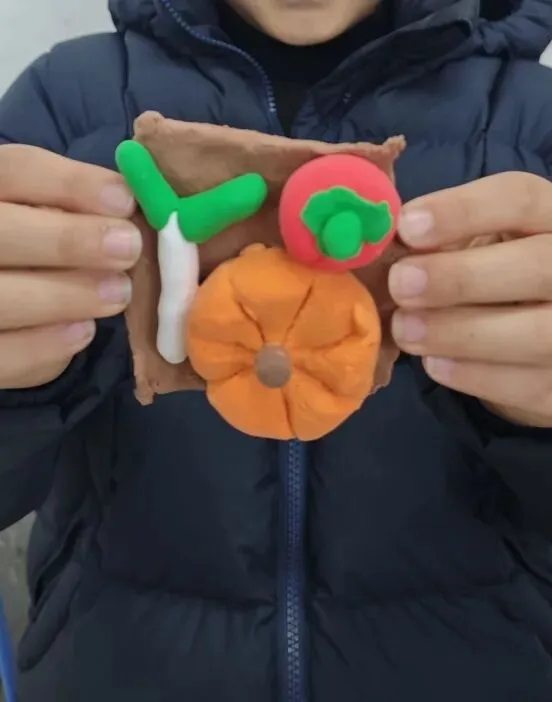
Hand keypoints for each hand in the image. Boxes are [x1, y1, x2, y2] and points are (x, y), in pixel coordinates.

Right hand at [0, 144, 140, 388]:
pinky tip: (84, 331)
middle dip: (69, 241)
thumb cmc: (39, 251)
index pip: (15, 171)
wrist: (6, 313)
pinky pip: (4, 356)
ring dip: (67, 295)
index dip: (71, 183)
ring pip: (2, 298)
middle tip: (128, 248)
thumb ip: (77, 208)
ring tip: (119, 293)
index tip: (126, 201)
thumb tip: (133, 206)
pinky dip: (45, 345)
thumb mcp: (47, 216)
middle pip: (1, 233)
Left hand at [388, 172, 551, 427]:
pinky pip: (528, 383)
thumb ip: (439, 243)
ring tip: (405, 330)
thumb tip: (380, 246)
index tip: (406, 226)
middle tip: (401, 284)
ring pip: (536, 332)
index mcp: (551, 218)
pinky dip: (475, 375)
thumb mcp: (476, 246)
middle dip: (460, 277)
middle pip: (537, 266)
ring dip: (459, 332)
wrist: (537, 339)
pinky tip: (434, 364)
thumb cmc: (492, 276)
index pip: (522, 198)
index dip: (462, 211)